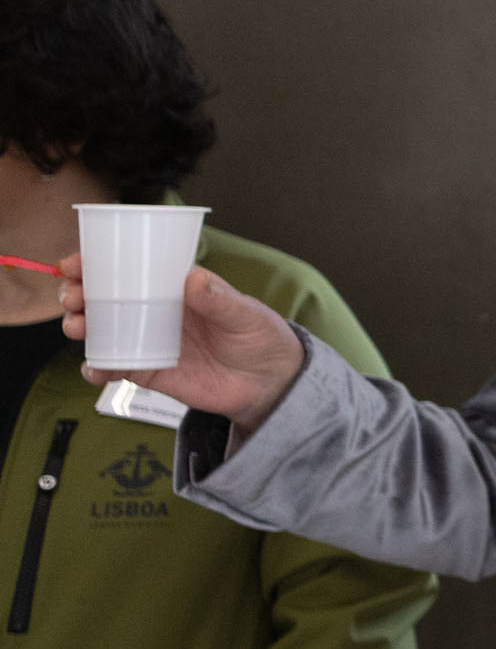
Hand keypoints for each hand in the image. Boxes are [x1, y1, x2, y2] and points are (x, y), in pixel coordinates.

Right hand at [60, 260, 305, 430]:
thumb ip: (220, 300)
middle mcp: (156, 311)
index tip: (75, 264)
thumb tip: (193, 279)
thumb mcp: (247, 315)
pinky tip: (94, 368)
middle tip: (73, 297)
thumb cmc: (261, 339)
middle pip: (105, 298)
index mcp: (176, 288)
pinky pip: (115, 367)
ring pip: (102, 330)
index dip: (98, 263)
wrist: (270, 384)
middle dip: (79, 294)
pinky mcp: (149, 371)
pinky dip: (98, 368)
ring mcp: (149, 340)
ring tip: (76, 326)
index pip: (132, 268)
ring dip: (80, 326)